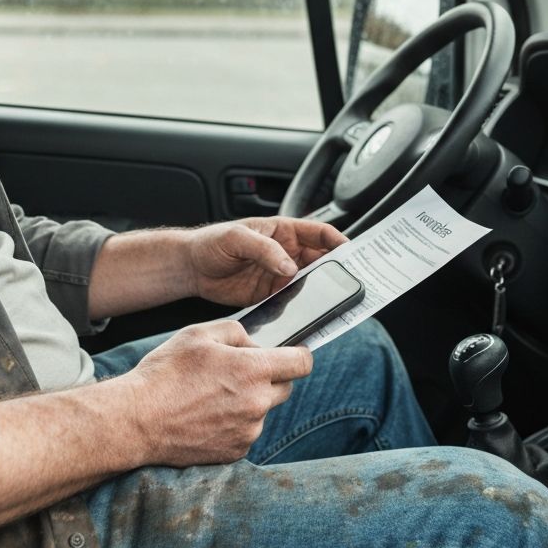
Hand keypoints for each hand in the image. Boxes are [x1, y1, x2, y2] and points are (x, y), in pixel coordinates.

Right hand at [124, 320, 313, 465]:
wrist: (137, 420)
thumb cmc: (166, 373)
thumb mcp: (198, 334)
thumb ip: (236, 332)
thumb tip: (253, 344)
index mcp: (253, 371)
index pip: (302, 363)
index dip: (298, 355)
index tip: (290, 354)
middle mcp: (258, 404)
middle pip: (285, 388)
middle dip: (269, 377)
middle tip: (236, 372)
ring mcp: (248, 431)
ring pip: (262, 410)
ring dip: (248, 401)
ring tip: (209, 396)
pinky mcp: (235, 452)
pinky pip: (245, 431)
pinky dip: (233, 423)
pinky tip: (205, 415)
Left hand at [185, 216, 346, 306]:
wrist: (191, 267)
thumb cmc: (211, 242)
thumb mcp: (236, 238)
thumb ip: (263, 249)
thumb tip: (289, 266)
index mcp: (283, 231)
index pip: (320, 233)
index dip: (339, 242)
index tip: (354, 255)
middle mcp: (287, 252)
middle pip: (322, 261)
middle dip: (340, 271)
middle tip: (355, 284)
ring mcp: (281, 275)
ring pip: (312, 284)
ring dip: (325, 293)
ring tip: (340, 304)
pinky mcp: (272, 295)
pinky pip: (294, 302)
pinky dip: (305, 309)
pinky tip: (312, 317)